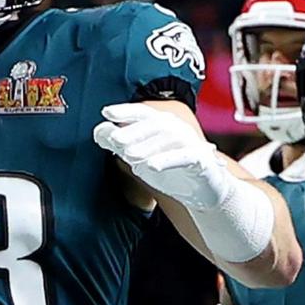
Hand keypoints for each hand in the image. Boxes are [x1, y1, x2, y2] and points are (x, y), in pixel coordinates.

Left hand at [93, 103, 232, 208]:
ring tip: (129, 156)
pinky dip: (167, 160)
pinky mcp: (201, 160)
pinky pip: (185, 156)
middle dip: (133, 130)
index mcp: (162, 125)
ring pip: (169, 138)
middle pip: (154, 123)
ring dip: (147, 146)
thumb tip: (100, 131)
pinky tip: (151, 166)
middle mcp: (177, 129)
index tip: (106, 112)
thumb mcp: (142, 159)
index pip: (142, 112)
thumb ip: (121, 146)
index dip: (125, 111)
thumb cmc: (173, 172)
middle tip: (115, 140)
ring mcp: (191, 143)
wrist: (204, 193)